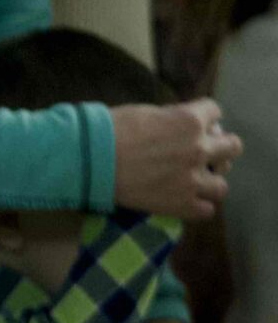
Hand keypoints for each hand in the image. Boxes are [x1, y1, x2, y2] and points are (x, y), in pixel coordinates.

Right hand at [110, 101, 240, 220]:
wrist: (89, 160)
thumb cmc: (110, 129)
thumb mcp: (145, 112)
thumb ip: (171, 118)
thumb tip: (181, 124)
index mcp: (189, 121)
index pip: (215, 112)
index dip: (204, 116)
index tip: (195, 122)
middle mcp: (198, 150)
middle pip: (232, 147)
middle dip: (220, 146)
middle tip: (205, 151)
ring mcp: (192, 180)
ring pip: (222, 185)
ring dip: (209, 181)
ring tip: (193, 181)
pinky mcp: (181, 204)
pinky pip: (206, 210)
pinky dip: (196, 205)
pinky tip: (183, 199)